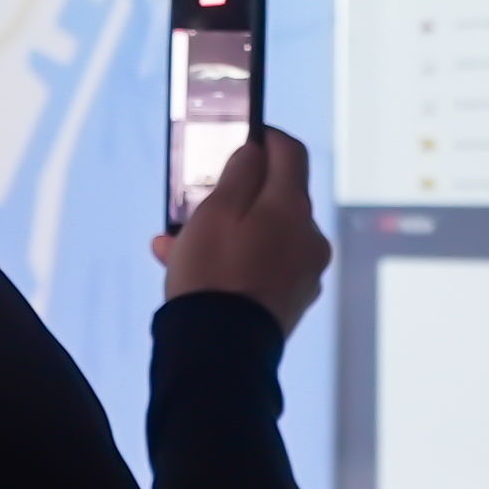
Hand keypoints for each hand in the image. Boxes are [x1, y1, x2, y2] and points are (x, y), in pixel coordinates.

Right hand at [149, 129, 332, 336]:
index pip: (291, 153)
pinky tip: (194, 270)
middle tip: (201, 197)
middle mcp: (309, 237)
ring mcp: (305, 272)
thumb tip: (256, 152)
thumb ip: (239, 174)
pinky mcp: (292, 300)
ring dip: (230, 231)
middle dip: (239, 193)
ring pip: (266, 235)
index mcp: (293, 208)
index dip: (267, 138)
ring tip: (179, 244)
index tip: (246, 135)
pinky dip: (236, 260)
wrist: (220, 352)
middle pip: (278, 198)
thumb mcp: (215, 212)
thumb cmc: (213, 275)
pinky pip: (264, 266)